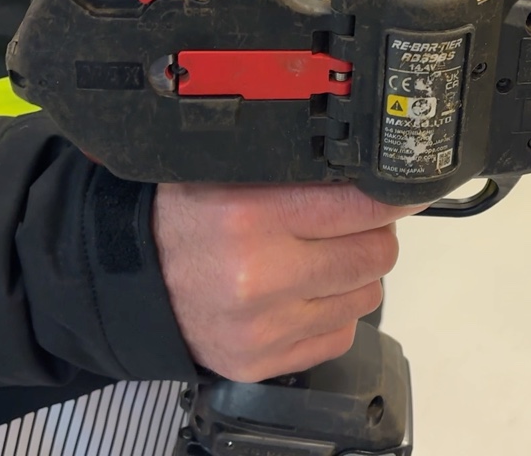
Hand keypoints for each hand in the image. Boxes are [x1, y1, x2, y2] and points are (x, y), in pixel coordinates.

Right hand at [152, 182, 421, 382]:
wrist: (131, 278)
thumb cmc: (186, 216)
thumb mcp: (233, 170)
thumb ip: (300, 170)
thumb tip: (377, 173)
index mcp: (250, 215)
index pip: (362, 205)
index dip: (390, 195)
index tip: (399, 190)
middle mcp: (259, 275)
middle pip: (376, 254)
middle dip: (374, 234)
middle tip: (351, 223)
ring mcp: (263, 326)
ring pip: (366, 296)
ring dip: (353, 275)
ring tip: (319, 258)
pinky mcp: (263, 361)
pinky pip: (340, 335)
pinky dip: (333, 313)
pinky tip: (302, 293)